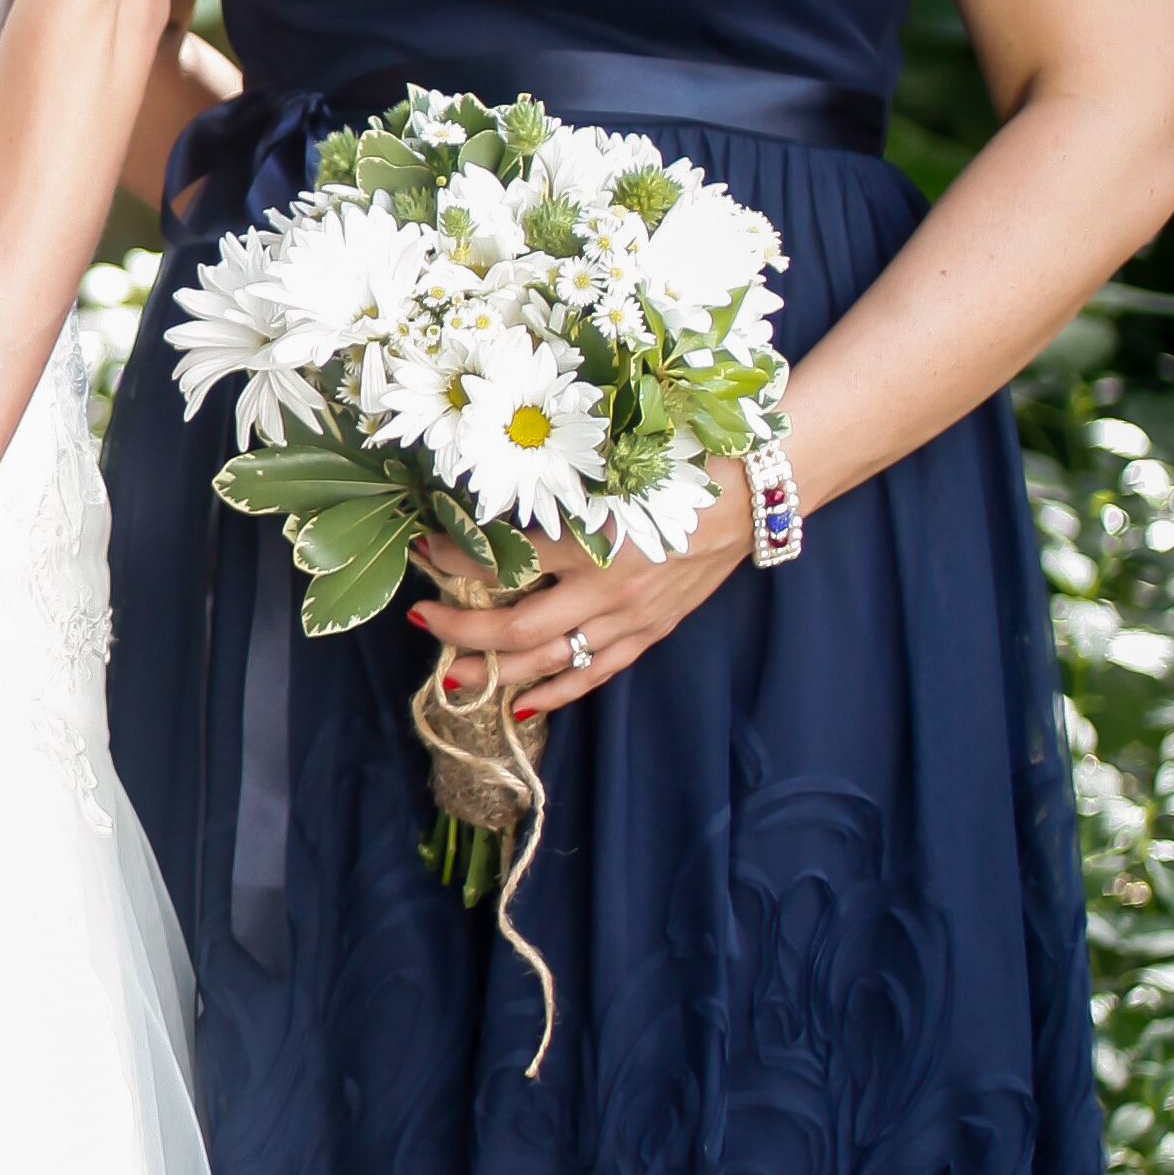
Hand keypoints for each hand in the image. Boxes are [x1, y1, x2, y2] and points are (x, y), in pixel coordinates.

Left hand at [409, 457, 750, 726]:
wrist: (752, 494)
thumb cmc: (681, 469)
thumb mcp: (612, 471)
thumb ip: (556, 490)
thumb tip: (495, 497)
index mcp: (593, 540)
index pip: (504, 561)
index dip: (456, 559)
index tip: (424, 548)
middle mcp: (606, 588)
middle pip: (516, 629)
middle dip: (460, 630)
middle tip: (421, 621)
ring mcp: (629, 618)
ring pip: (549, 662)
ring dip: (494, 672)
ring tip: (451, 677)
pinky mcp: (650, 633)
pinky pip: (595, 674)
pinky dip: (556, 694)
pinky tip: (521, 706)